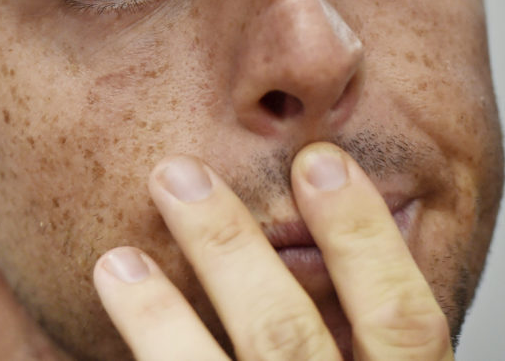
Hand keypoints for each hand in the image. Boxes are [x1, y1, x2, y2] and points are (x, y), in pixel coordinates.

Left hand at [93, 142, 453, 359]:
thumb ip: (363, 346)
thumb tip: (323, 240)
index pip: (404, 322)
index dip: (364, 236)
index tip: (318, 161)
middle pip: (288, 335)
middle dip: (229, 245)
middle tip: (177, 175)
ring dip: (158, 316)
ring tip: (115, 262)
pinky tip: (100, 330)